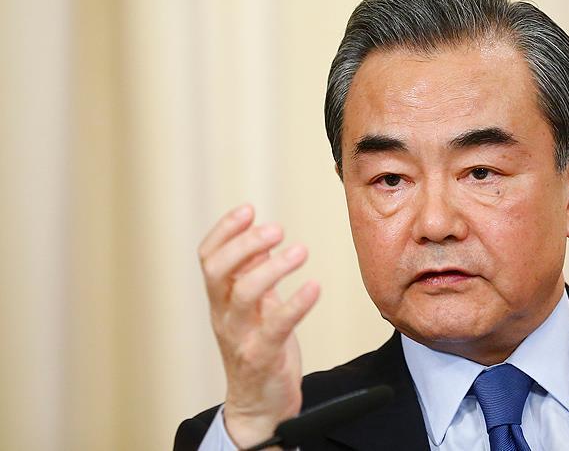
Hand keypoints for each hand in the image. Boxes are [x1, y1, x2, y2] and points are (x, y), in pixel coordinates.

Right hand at [198, 204, 319, 447]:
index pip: (208, 257)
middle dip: (245, 244)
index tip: (248, 210)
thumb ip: (252, 274)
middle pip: (218, 271)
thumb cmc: (258, 348)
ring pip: (244, 295)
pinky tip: (314, 287)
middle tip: (276, 229)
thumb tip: (260, 239)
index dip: (224, 231)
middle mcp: (224, 315)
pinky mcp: (263, 357)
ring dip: (272, 269)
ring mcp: (240, 336)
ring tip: (300, 251)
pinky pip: (277, 326)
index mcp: (220, 299)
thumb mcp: (253, 307)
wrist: (258, 405)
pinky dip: (296, 304)